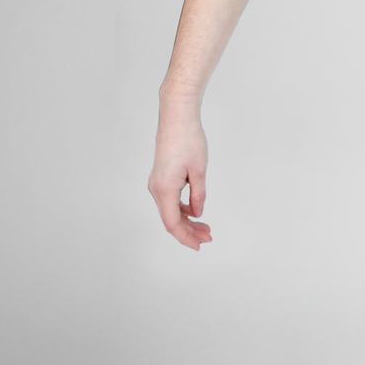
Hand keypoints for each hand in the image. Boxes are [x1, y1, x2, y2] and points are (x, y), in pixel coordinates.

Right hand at [148, 98, 212, 249]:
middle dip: (189, 232)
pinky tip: (195, 212)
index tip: (199, 245)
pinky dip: (182, 209)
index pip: (173, 223)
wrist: (176, 118)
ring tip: (205, 228)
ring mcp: (157, 183)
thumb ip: (198, 195)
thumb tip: (196, 213)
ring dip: (187, 221)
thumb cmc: (189, 140)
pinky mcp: (160, 178)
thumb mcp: (199, 170)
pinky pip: (169, 200)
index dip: (185, 237)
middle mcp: (156, 189)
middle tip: (208, 238)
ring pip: (170, 211)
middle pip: (171, 219)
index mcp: (164, 189)